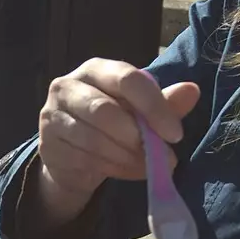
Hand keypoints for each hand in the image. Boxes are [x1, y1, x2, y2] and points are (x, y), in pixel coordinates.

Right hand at [34, 59, 199, 223]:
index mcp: (96, 69)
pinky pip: (84, 160)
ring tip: (147, 166)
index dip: (154, 106)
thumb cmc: (113, 124)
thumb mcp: (140, 111)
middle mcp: (67, 86)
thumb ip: (164, 102)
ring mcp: (52, 116)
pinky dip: (112, 169)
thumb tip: (192, 90)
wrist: (73, 154)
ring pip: (95, 140)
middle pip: (105, 111)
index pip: (127, 79)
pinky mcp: (47, 144)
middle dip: (138, 138)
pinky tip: (124, 169)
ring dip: (127, 158)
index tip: (175, 134)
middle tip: (163, 157)